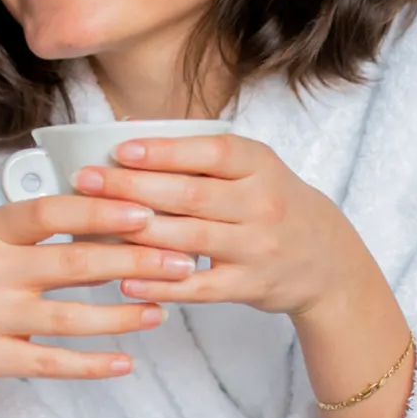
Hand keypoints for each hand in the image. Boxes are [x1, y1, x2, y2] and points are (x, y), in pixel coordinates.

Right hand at [0, 195, 194, 410]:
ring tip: (162, 309)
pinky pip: (50, 362)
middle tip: (180, 261)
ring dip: (123, 315)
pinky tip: (125, 362)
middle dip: (134, 261)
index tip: (146, 211)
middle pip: (71, 262)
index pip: (48, 211)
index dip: (99, 210)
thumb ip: (34, 228)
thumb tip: (109, 204)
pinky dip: (92, 364)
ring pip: (69, 317)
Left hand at [71, 132, 366, 319]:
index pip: (211, 153)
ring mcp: (257, 247)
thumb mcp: (254, 168)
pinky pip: (199, 287)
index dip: (165, 153)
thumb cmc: (273, 203)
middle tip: (88, 181)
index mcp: (261, 165)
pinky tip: (125, 279)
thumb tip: (126, 130)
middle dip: (132, 188)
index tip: (121, 151)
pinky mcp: (250, 285)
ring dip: (137, 233)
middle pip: (190, 195)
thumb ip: (200, 154)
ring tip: (93, 224)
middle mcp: (263, 204)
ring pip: (189, 239)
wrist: (328, 260)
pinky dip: (160, 284)